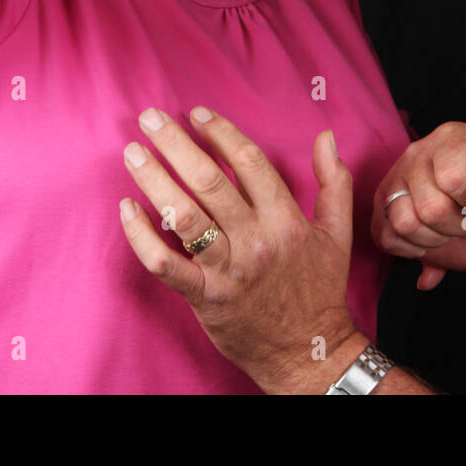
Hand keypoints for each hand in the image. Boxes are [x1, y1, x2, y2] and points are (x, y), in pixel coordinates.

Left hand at [118, 106, 356, 392]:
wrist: (308, 352)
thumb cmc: (320, 289)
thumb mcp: (338, 232)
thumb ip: (334, 181)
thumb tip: (326, 137)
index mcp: (286, 220)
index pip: (249, 163)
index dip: (221, 133)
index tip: (198, 113)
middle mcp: (256, 240)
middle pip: (209, 181)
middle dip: (175, 144)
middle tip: (151, 118)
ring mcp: (228, 270)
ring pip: (183, 216)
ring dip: (153, 180)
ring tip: (133, 154)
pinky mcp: (205, 297)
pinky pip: (165, 264)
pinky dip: (141, 236)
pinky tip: (127, 209)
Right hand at [372, 122, 465, 289]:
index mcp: (455, 138)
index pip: (453, 178)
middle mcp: (420, 152)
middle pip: (429, 206)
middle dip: (457, 225)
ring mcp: (397, 178)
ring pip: (403, 222)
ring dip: (434, 238)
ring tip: (449, 226)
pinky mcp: (383, 207)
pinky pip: (385, 237)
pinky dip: (411, 249)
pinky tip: (430, 237)